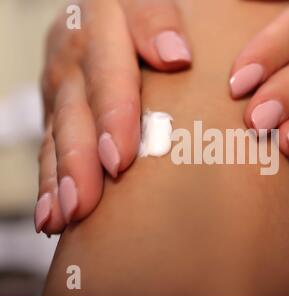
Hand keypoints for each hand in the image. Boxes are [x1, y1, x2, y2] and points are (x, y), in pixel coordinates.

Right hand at [36, 0, 191, 233]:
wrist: (104, 14)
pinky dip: (51, 183)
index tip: (119, 155)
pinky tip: (54, 217)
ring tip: (69, 214)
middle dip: (82, 155)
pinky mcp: (57, 110)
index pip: (107, 65)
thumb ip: (156, 19)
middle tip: (88, 198)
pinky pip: (49, 147)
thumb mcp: (148, 2)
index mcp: (100, 20)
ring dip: (62, 177)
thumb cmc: (146, 15)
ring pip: (59, 133)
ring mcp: (62, 86)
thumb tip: (175, 56)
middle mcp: (74, 54)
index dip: (114, 110)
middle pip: (77, 107)